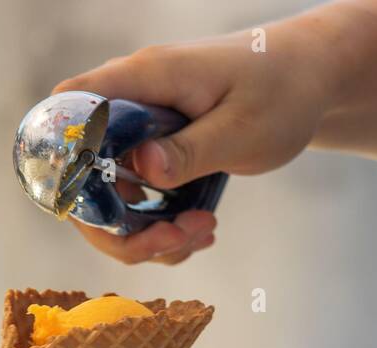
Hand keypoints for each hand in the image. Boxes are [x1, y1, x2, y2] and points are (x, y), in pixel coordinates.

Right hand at [53, 15, 331, 264]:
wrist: (311, 79)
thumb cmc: (284, 90)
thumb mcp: (244, 128)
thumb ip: (191, 150)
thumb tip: (141, 168)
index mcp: (146, 78)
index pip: (71, 108)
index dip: (65, 163)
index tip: (108, 211)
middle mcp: (132, 102)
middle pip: (82, 173)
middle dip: (118, 226)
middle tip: (174, 240)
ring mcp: (141, 129)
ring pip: (110, 198)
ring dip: (146, 234)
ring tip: (202, 233)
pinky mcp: (155, 151)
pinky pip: (137, 200)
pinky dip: (161, 228)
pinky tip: (201, 229)